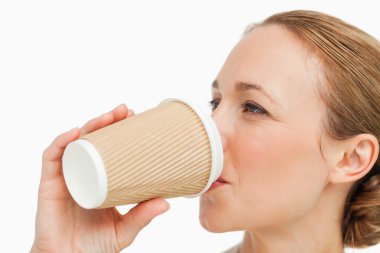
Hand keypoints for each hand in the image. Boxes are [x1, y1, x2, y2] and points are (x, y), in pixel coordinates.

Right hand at [30, 104, 169, 252]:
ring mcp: (66, 176)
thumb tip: (167, 202)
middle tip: (126, 111)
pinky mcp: (49, 184)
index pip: (110, 148)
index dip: (121, 132)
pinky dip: (61, 142)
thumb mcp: (124, 229)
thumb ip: (142, 216)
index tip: (137, 120)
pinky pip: (51, 158)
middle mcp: (84, 172)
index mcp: (101, 179)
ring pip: (76, 143)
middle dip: (109, 122)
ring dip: (91, 125)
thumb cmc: (94, 246)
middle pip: (94, 140)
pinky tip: (75, 133)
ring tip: (109, 117)